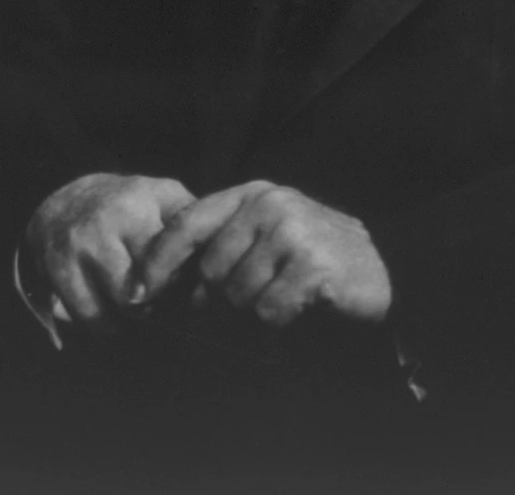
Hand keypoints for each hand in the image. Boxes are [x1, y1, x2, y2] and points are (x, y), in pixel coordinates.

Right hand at [25, 173, 194, 325]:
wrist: (65, 202)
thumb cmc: (129, 205)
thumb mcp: (163, 197)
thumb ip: (190, 219)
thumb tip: (215, 253)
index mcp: (138, 203)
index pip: (168, 259)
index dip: (179, 282)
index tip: (182, 287)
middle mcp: (105, 221)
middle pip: (144, 288)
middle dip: (158, 303)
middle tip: (161, 301)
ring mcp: (78, 245)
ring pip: (117, 307)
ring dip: (131, 318)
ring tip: (138, 306)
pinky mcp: (56, 269)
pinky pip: (87, 316)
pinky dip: (104, 323)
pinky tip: (111, 310)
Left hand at [140, 181, 391, 326]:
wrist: (378, 275)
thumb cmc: (313, 261)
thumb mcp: (267, 238)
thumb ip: (224, 244)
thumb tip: (163, 281)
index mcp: (253, 194)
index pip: (188, 222)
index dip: (157, 260)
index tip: (137, 292)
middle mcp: (270, 203)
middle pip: (209, 268)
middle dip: (220, 297)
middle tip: (250, 302)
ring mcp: (293, 230)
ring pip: (237, 292)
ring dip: (254, 308)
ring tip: (282, 297)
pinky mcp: (312, 262)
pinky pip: (268, 308)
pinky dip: (278, 319)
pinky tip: (299, 307)